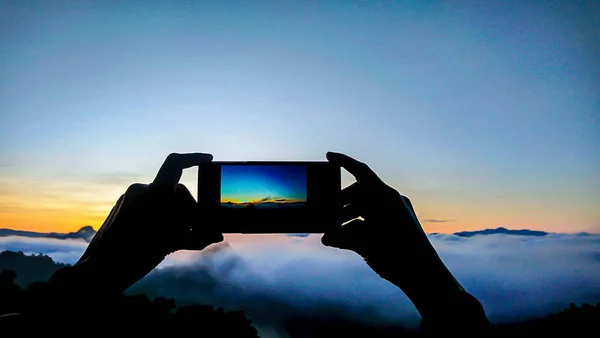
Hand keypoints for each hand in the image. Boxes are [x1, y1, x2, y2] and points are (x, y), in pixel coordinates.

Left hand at [56, 153, 222, 294]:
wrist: (99, 270)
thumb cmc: (136, 256)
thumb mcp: (172, 244)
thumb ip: (197, 236)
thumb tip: (216, 235)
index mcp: (155, 193)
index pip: (176, 163)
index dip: (194, 158)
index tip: (208, 159)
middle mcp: (141, 190)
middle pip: (174, 190)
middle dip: (187, 208)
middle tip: (195, 228)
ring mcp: (129, 198)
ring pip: (161, 199)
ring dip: (173, 215)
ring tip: (179, 238)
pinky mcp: (121, 207)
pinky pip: (147, 205)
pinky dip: (159, 217)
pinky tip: (163, 237)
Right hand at [322, 152, 465, 316]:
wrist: (425, 276)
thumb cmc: (396, 257)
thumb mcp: (364, 246)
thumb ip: (343, 238)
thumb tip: (326, 238)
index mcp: (385, 198)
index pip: (361, 172)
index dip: (344, 161)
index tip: (328, 156)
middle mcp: (392, 200)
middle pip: (360, 192)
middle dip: (341, 202)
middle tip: (326, 213)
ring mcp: (397, 211)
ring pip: (367, 206)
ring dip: (349, 216)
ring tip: (335, 231)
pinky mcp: (400, 223)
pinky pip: (376, 216)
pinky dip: (361, 224)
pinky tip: (348, 239)